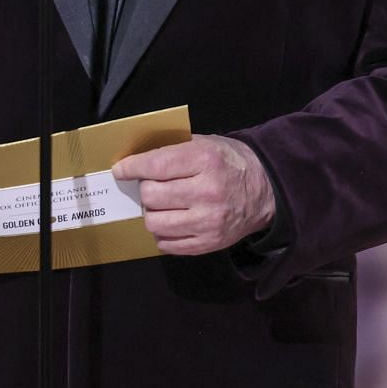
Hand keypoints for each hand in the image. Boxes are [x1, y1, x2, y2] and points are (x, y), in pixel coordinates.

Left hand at [111, 135, 276, 255]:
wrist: (266, 191)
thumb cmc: (229, 162)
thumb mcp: (206, 143)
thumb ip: (174, 149)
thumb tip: (135, 160)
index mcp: (205, 160)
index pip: (157, 165)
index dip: (133, 168)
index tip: (120, 170)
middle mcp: (206, 191)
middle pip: (151, 195)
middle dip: (146, 189)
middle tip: (153, 186)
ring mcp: (208, 221)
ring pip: (155, 222)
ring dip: (152, 212)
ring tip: (162, 205)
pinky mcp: (209, 243)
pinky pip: (168, 244)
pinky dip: (163, 233)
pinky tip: (172, 221)